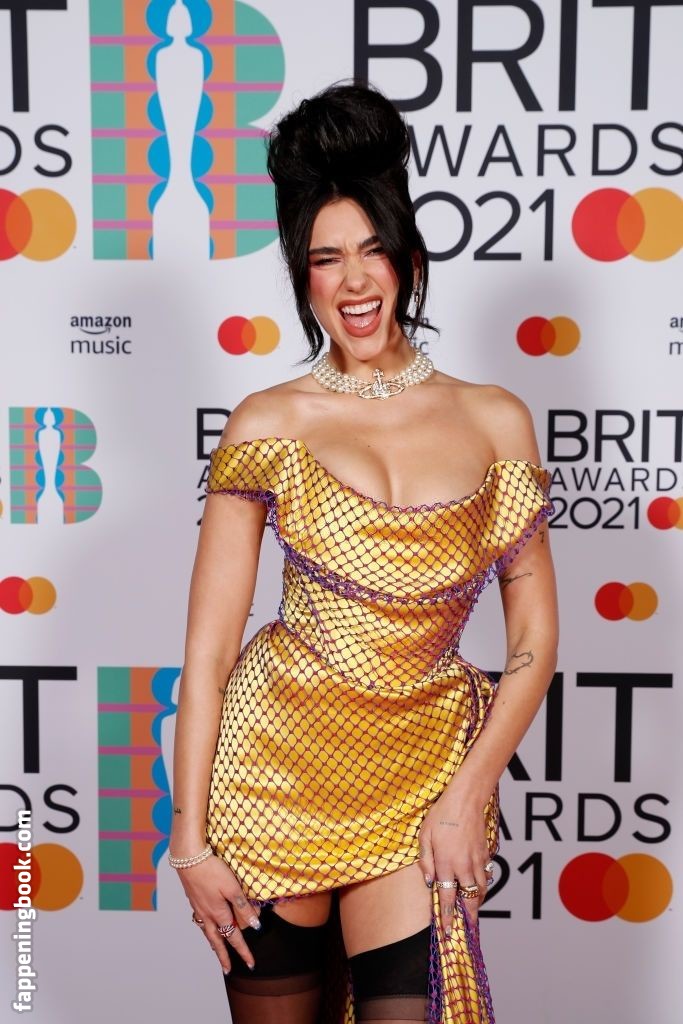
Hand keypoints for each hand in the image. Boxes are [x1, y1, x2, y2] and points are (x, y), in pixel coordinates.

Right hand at [173, 852, 260, 972]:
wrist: (188, 858)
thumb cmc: (212, 871)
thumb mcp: (232, 887)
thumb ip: (243, 907)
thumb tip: (255, 926)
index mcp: (218, 914)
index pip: (234, 938)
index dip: (243, 951)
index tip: (251, 964)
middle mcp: (207, 915)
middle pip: (217, 941)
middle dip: (223, 956)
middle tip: (228, 970)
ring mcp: (198, 908)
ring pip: (207, 932)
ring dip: (213, 943)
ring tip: (217, 950)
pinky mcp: (193, 899)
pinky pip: (200, 921)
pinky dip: (205, 928)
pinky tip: (206, 924)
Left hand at [417, 786, 492, 936]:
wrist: (466, 799)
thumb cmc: (441, 814)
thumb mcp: (424, 835)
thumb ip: (425, 861)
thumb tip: (428, 882)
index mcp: (447, 863)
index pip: (448, 897)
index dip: (447, 917)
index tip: (447, 932)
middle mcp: (464, 865)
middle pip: (469, 899)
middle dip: (468, 917)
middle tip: (467, 930)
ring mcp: (477, 860)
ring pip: (481, 889)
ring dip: (477, 903)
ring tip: (472, 912)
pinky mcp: (485, 853)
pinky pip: (486, 876)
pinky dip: (483, 885)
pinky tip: (478, 888)